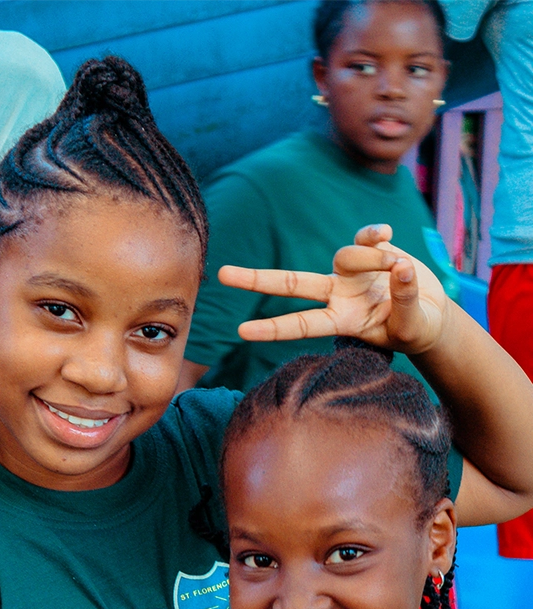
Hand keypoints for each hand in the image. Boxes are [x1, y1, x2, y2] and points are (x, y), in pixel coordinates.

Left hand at [221, 224, 450, 355]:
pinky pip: (365, 236)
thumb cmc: (415, 329)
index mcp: (340, 321)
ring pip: (346, 254)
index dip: (273, 328)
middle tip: (221, 275)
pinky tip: (389, 236)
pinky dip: (376, 234)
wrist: (430, 315)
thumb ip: (404, 300)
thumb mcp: (410, 325)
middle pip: (291, 284)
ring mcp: (349, 272)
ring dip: (373, 258)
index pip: (301, 325)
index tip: (241, 332)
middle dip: (256, 279)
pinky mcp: (369, 251)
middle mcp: (336, 295)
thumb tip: (399, 269)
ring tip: (399, 269)